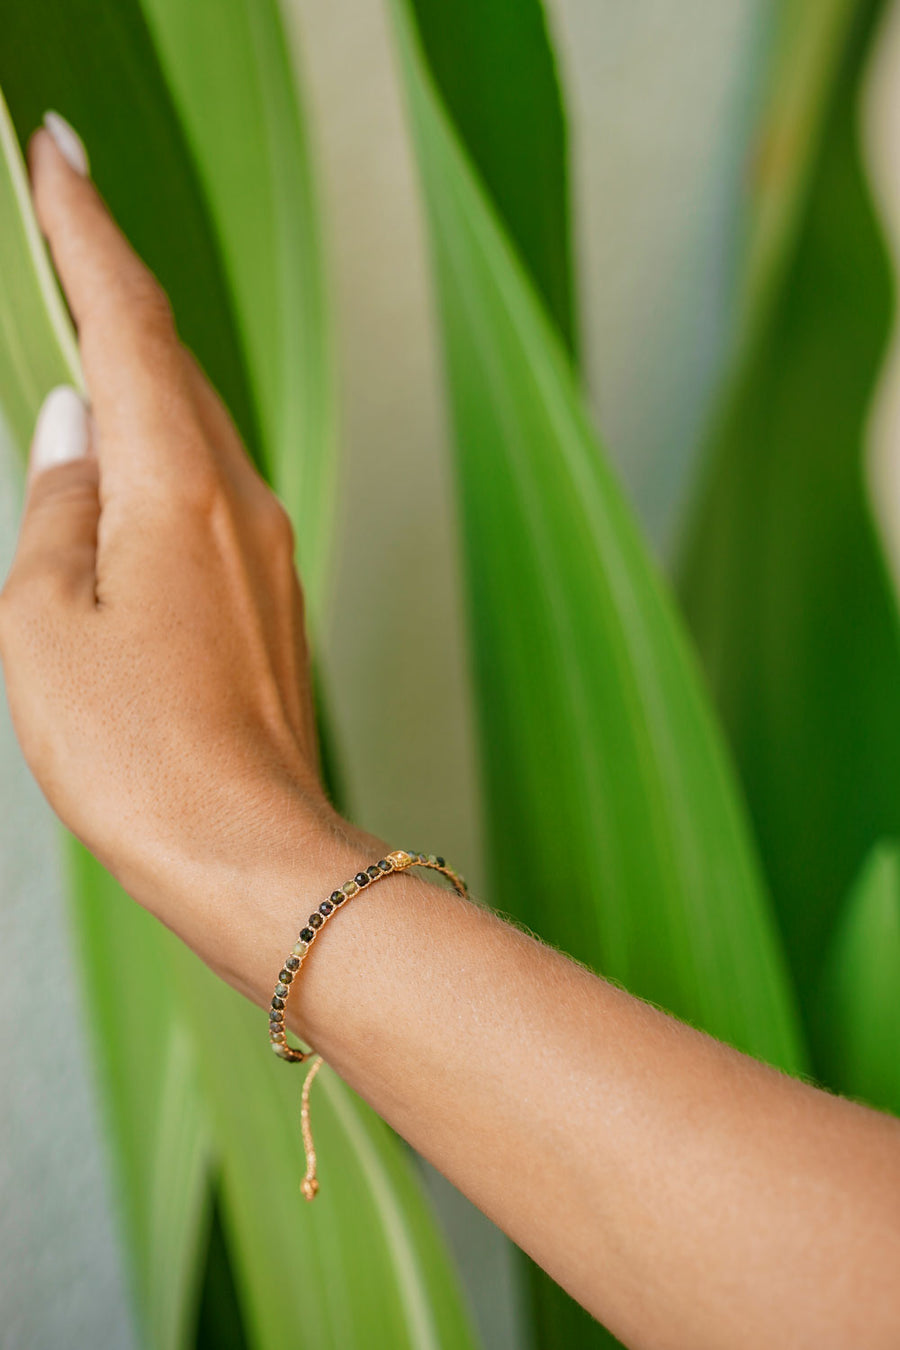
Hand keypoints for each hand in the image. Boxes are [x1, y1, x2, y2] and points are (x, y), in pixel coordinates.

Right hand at [0, 124, 365, 1003]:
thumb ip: (57, 507)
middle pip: (168, 361)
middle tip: (65, 218)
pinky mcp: (268, 593)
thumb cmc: (139, 752)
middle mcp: (236, 498)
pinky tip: (132, 463)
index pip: (127, 322)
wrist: (247, 851)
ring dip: (139, 368)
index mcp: (174, 486)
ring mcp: (264, 546)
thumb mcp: (46, 624)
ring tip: (88, 330)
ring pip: (193, 424)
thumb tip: (73, 430)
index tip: (57, 155)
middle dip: (111, 285)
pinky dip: (163, 448)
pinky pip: (208, 487)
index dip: (87, 230)